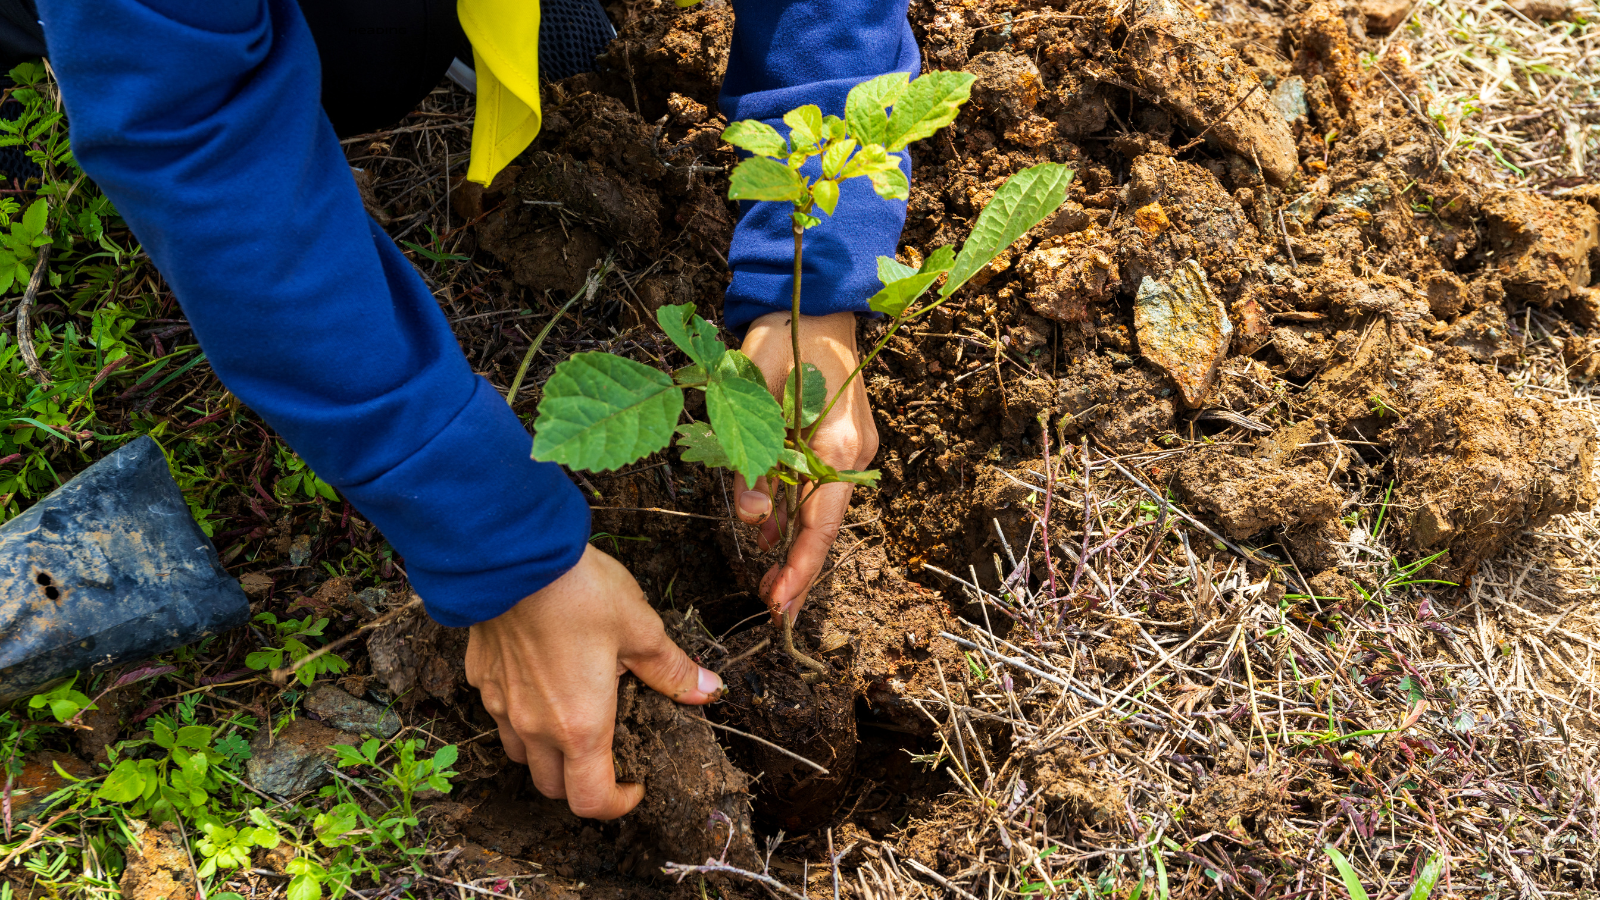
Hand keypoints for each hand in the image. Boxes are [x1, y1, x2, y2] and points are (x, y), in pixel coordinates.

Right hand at [465, 545, 722, 818]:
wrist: (511, 555)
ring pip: (521, 754)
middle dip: (582, 783)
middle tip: (610, 754)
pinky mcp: (480, 677)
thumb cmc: (579, 592)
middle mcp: (535, 727)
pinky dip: (522, 714)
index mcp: (580, 726)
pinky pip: (500, 713)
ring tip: (574, 719)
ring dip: (547, 753)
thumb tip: (709, 690)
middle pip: (552, 786)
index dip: (616, 805)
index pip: (590, 800)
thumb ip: (671, 669)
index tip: (635, 786)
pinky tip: (541, 679)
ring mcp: (501, 704)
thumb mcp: (640, 628)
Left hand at [736, 310, 878, 622]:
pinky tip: (774, 541)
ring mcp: (851, 449)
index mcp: (839, 442)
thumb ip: (751, 458)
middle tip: (775, 614)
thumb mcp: (753, 390)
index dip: (800, 567)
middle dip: (801, 572)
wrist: (816, 301)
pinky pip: (817, 490)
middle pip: (826, 526)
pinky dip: (797, 518)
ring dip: (796, 548)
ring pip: (821, 512)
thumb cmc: (782, 336)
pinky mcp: (840, 443)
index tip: (779, 604)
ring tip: (771, 588)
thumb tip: (754, 519)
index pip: (820, 521)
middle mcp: (853, 453)